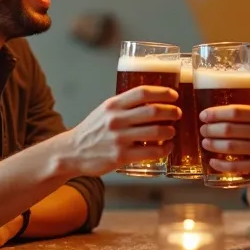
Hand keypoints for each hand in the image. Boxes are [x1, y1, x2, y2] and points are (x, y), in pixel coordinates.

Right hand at [58, 85, 178, 175]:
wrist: (72, 152)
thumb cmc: (92, 130)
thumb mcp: (105, 111)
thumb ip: (125, 105)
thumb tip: (153, 101)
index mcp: (113, 105)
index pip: (143, 92)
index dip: (162, 92)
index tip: (174, 95)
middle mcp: (116, 119)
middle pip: (153, 110)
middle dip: (171, 111)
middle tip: (178, 114)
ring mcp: (119, 138)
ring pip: (156, 131)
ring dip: (170, 131)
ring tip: (172, 131)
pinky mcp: (121, 156)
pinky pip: (151, 152)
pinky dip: (164, 149)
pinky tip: (167, 147)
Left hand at [198, 92, 249, 181]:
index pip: (236, 111)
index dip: (216, 113)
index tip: (204, 115)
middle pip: (229, 129)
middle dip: (210, 130)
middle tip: (202, 130)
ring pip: (231, 147)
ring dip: (213, 145)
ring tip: (205, 143)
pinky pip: (237, 166)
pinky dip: (222, 165)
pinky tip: (214, 162)